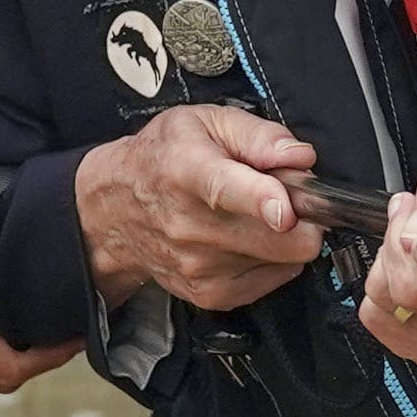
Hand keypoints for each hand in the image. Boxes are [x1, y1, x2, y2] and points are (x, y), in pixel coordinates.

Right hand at [77, 103, 319, 312]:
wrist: (114, 211)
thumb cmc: (162, 160)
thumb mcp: (204, 122)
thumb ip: (258, 135)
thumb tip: (298, 156)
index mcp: (188, 171)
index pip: (226, 189)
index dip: (262, 199)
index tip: (284, 210)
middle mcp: (190, 225)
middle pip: (278, 238)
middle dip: (302, 216)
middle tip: (286, 196)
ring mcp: (200, 266)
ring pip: (285, 258)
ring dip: (283, 237)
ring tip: (253, 215)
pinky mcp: (210, 294)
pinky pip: (274, 278)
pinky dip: (272, 258)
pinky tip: (247, 238)